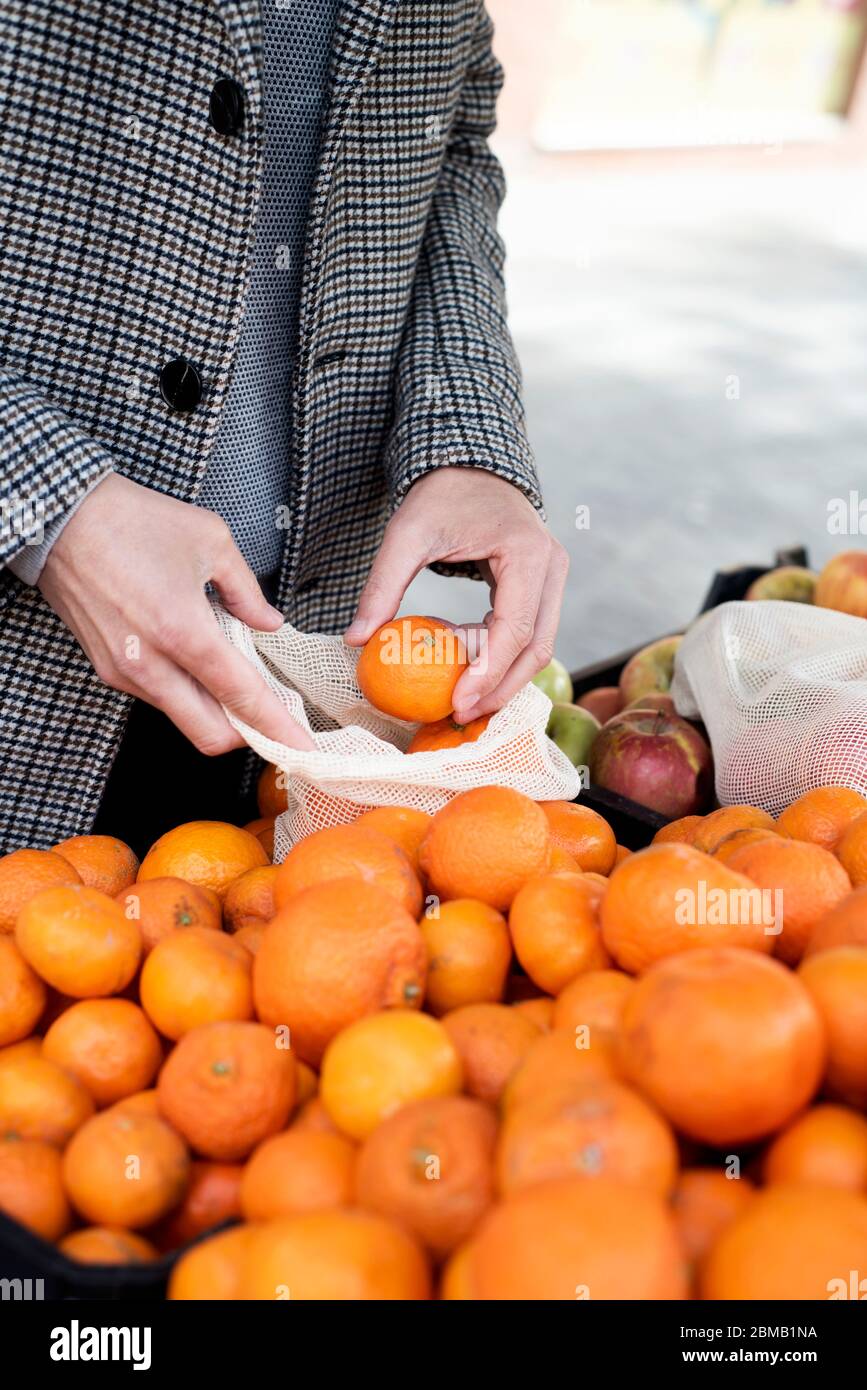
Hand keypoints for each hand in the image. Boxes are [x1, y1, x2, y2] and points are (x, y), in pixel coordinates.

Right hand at [39, 475, 314, 753]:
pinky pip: (159, 697)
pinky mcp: (108, 669)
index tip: (303, 745)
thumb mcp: (211, 540)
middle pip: (210, 735)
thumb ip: (248, 592)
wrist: (60, 518)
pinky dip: (187, 692)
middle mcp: (150, 664)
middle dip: (248, 734)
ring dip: (216, 710)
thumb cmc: (133, 521)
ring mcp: (125, 672)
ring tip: (235, 677)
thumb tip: (269, 624)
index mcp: (183, 631)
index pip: (241, 697)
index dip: (278, 727)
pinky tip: (196, 662)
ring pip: (184, 718)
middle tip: (273, 717)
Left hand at [344, 468, 567, 720]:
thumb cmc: (439, 495)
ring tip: (464, 705)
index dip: (488, 673)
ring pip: (540, 645)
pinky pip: (530, 632)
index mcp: (528, 553)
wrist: (467, 464)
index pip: (515, 629)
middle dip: (501, 688)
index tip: (456, 703)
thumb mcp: (405, 535)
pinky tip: (469, 675)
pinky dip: (503, 658)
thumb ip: (382, 586)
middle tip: (461, 715)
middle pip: (537, 647)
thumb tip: (355, 639)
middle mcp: (552, 567)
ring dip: (505, 679)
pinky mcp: (543, 585)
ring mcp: (552, 576)